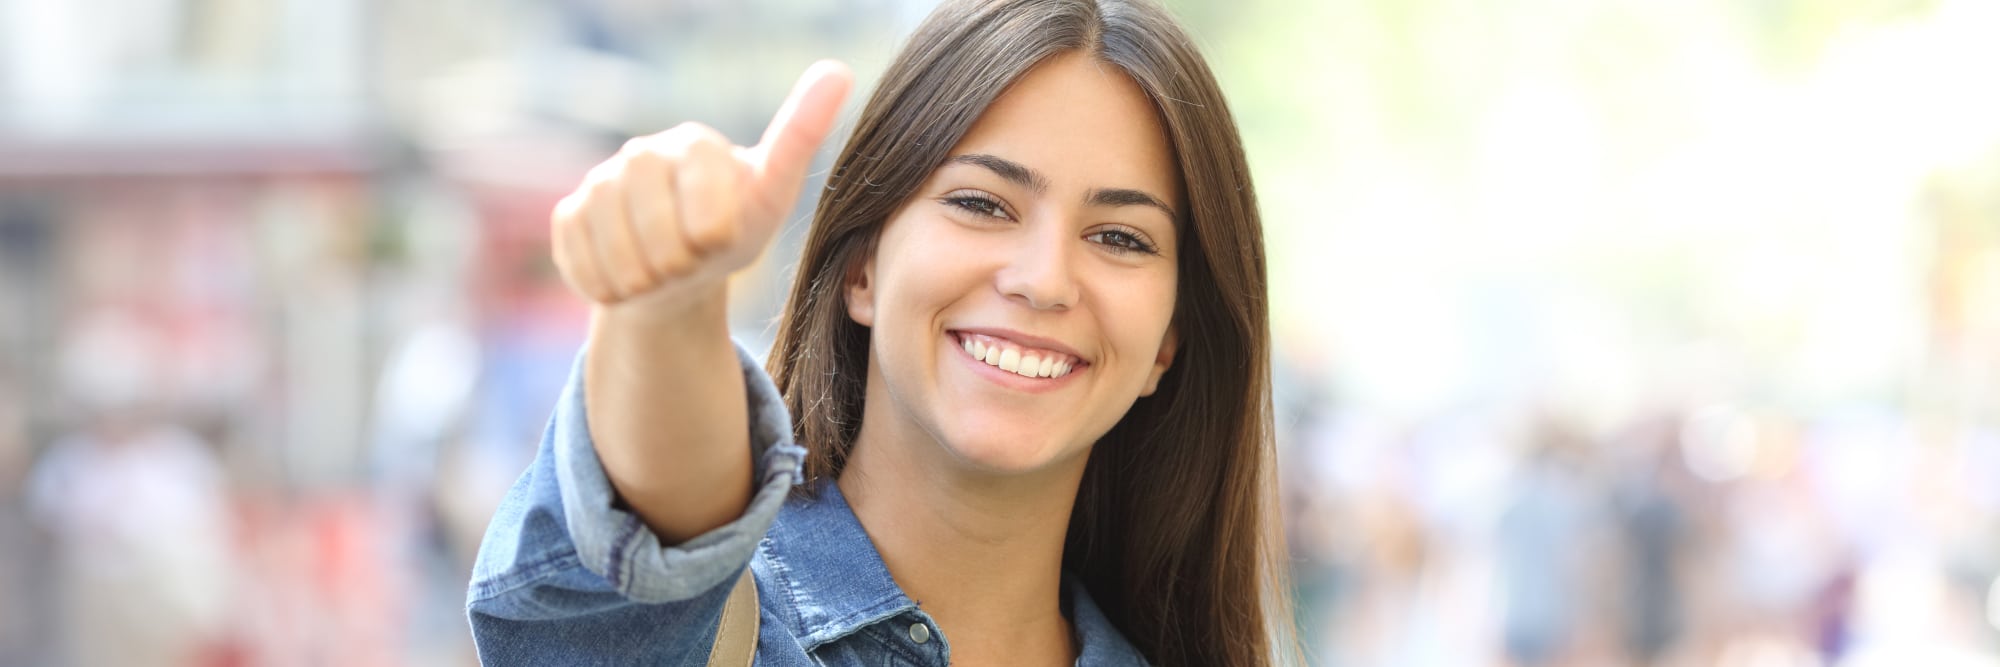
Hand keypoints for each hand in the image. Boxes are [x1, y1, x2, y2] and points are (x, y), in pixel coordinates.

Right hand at [550, 60, 853, 311]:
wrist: (677, 275)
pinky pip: (581, 264)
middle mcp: (642, 153)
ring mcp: (599, 182)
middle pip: (653, 227)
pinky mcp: (568, 215)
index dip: (712, 233)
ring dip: (645, 280)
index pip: (702, 199)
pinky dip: (610, 287)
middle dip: (678, 262)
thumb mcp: (771, 197)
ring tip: (663, 273)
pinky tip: (628, 278)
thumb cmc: (732, 233)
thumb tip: (837, 69)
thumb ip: (799, 138)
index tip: (719, 239)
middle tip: (691, 263)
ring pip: (615, 251)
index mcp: (696, 143)